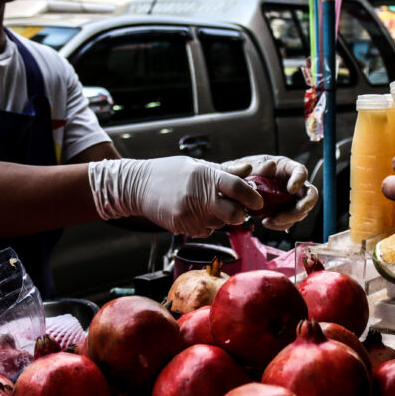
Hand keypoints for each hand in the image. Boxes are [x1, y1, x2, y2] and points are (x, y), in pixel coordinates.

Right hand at [87, 157, 262, 237]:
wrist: (136, 186)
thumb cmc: (169, 172)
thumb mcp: (196, 165)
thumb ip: (224, 171)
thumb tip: (248, 171)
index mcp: (203, 175)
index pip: (235, 187)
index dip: (251, 196)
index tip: (258, 201)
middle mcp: (197, 195)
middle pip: (233, 213)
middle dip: (240, 213)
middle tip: (238, 209)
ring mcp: (188, 213)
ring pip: (220, 224)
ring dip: (221, 218)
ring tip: (206, 205)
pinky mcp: (181, 227)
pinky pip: (205, 231)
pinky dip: (206, 224)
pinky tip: (194, 212)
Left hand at [221, 154, 318, 229]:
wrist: (231, 188)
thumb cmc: (240, 172)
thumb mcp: (245, 166)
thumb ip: (257, 166)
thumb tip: (270, 166)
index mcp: (285, 168)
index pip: (301, 171)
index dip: (299, 180)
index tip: (290, 189)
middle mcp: (292, 183)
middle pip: (309, 195)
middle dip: (302, 206)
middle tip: (285, 214)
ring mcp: (289, 199)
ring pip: (301, 211)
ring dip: (289, 218)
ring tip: (270, 220)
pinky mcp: (284, 211)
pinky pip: (290, 220)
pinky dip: (281, 224)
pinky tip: (267, 222)